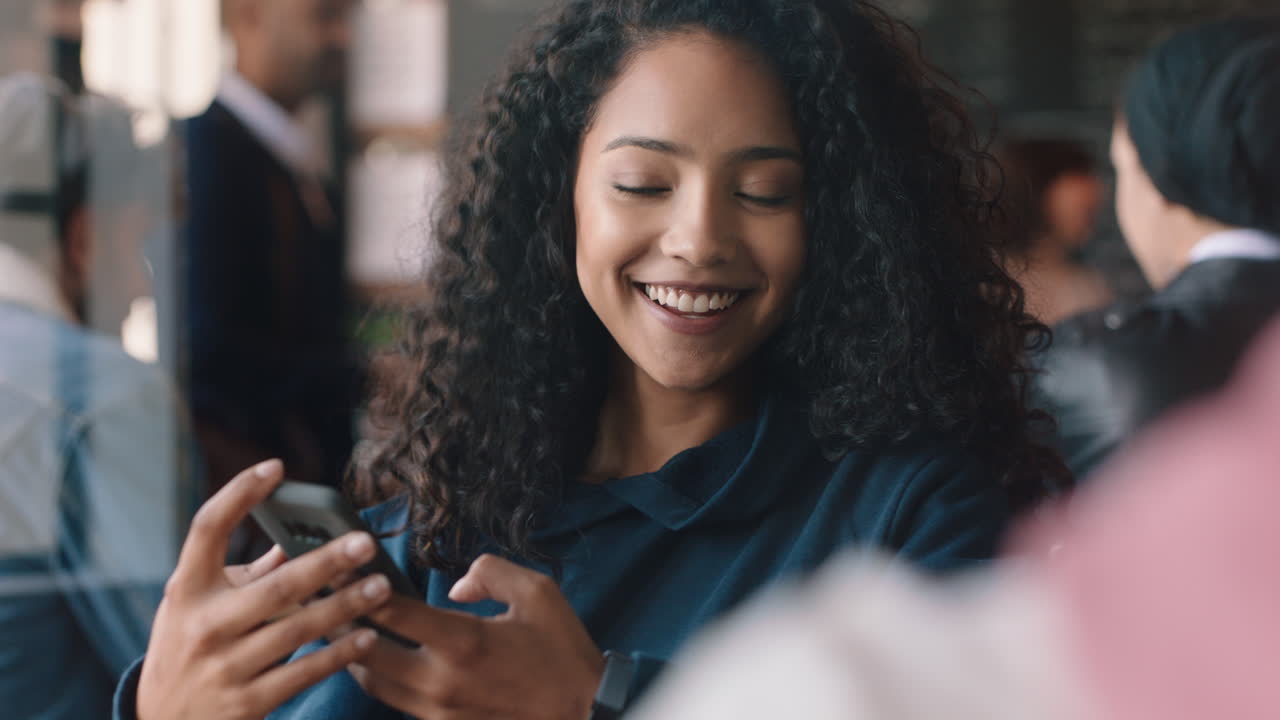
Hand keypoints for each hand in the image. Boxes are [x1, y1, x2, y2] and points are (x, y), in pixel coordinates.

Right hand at [136, 460, 394, 719]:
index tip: (275, 468)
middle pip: (275, 585)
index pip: (206, 528)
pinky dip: (339, 654)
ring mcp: (224, 667)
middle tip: (366, 542)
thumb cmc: (189, 648)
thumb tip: (295, 536)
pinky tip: (368, 636)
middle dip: (326, 563)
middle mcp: (203, 625)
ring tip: (382, 587)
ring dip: (345, 607)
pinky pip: (303, 672)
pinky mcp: (246, 703)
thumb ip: (246, 573)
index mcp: (187, 589)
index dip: (239, 493)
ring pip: (298, 629)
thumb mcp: (199, 606)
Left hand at [345, 555, 604, 719]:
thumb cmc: (562, 651)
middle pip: (366, 654)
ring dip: (354, 657)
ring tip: (340, 631)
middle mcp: (442, 680)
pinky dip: (382, 679)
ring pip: (375, 684)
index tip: (341, 568)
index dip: (361, 586)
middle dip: (340, 626)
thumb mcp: (538, 593)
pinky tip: (379, 661)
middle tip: (324, 602)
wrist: (582, 714)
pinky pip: (398, 702)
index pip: (393, 611)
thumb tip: (456, 585)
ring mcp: (439, 710)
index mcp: (464, 642)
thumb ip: (491, 573)